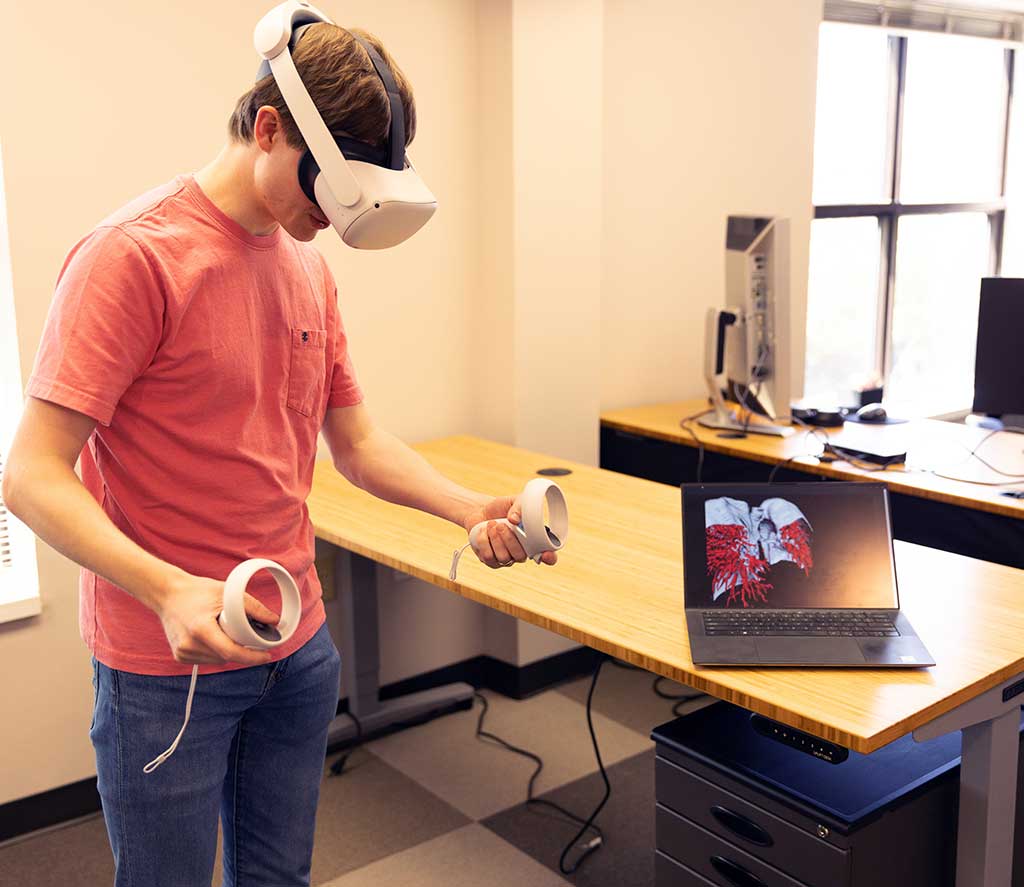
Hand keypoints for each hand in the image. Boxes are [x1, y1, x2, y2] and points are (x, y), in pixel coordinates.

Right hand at [155, 573, 280, 666]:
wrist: (167, 594)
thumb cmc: (197, 591)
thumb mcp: (227, 593)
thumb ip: (253, 607)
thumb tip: (274, 621)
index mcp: (200, 629)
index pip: (231, 652)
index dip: (252, 657)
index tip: (267, 656)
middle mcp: (189, 644)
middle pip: (226, 657)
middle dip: (242, 650)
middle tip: (249, 636)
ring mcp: (182, 652)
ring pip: (218, 660)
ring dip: (228, 651)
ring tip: (224, 630)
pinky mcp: (179, 656)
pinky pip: (207, 659)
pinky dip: (215, 651)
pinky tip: (211, 636)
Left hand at [462, 495, 557, 569]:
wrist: (481, 511)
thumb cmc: (503, 507)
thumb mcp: (515, 500)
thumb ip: (520, 506)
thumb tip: (514, 519)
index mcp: (534, 540)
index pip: (548, 556)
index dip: (550, 558)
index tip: (546, 554)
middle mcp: (522, 552)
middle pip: (521, 556)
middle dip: (510, 540)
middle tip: (501, 525)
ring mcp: (506, 559)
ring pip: (504, 558)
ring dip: (496, 539)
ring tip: (491, 524)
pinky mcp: (491, 561)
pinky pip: (488, 557)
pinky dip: (484, 541)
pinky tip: (484, 530)